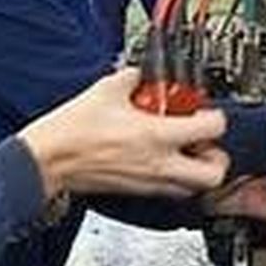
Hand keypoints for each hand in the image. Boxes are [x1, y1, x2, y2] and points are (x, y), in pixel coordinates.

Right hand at [17, 68, 229, 199]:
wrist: (48, 160)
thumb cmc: (72, 130)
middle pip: (214, 174)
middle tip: (206, 140)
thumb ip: (133, 78)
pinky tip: (162, 160)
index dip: (215, 116)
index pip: (212, 129)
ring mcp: (149, 183)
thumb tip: (141, 73)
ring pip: (194, 189)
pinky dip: (176, 178)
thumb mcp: (107, 89)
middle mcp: (159, 164)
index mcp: (157, 136)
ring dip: (199, 170)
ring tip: (187, 151)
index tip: (205, 110)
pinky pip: (171, 191)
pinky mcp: (137, 192)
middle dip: (217, 156)